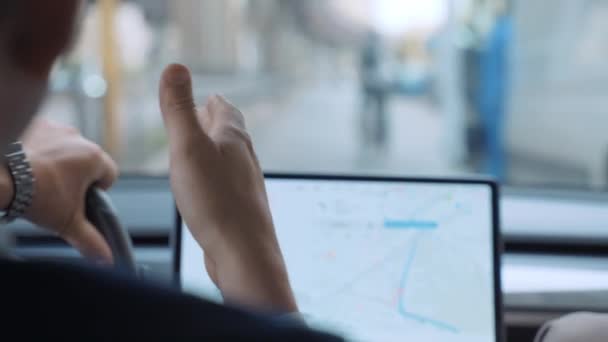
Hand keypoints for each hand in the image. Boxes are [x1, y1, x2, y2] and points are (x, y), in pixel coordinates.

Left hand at [20, 119, 117, 262]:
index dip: (97, 191)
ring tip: (36, 181)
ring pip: (62, 149)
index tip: (79, 200)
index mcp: (93, 157)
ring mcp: (53, 127)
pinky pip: (40, 139)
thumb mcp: (66, 223)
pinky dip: (35, 151)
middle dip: (74, 177)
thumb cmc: (34, 194)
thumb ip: (90, 241)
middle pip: (85, 161)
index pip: (109, 175)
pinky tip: (23, 167)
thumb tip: (107, 259)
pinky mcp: (30, 124)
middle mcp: (77, 137)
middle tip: (55, 195)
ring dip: (55, 162)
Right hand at [159, 64, 296, 312]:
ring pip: (231, 158)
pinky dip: (217, 173)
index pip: (225, 110)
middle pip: (231, 132)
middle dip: (217, 121)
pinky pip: (228, 182)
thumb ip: (180, 109)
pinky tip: (210, 186)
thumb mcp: (188, 148)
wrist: (243, 253)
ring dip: (218, 147)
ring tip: (206, 147)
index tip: (209, 96)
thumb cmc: (216, 202)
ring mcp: (245, 184)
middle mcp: (245, 158)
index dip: (214, 101)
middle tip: (208, 115)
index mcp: (233, 139)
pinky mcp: (241, 207)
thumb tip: (176, 67)